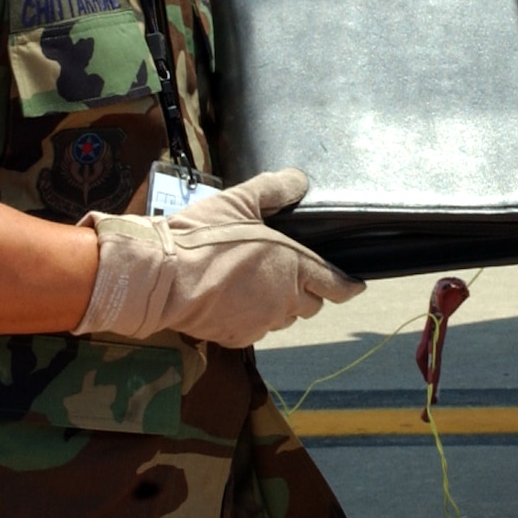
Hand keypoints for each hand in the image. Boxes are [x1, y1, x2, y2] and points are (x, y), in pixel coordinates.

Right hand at [76, 166, 363, 346]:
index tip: (354, 285)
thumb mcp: (240, 201)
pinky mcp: (237, 337)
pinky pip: (255, 330)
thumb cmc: (204, 238)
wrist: (163, 277)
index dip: (347, 285)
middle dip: (306, 292)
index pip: (336, 285)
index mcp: (295, 266)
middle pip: (311, 304)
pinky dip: (251, 318)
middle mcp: (285, 300)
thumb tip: (299, 180)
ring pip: (283, 318)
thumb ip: (273, 189)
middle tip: (290, 275)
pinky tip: (233, 302)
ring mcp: (262, 322)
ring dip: (278, 306)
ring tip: (257, 286)